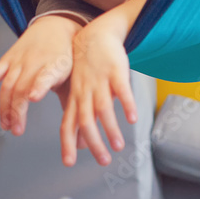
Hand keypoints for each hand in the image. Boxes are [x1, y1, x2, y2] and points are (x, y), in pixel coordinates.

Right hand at [0, 15, 81, 135]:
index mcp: (58, 66)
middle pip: (22, 88)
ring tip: (7, 125)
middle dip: (17, 111)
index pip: (47, 75)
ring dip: (5, 107)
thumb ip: (76, 105)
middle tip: (17, 130)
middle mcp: (37, 61)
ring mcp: (20, 59)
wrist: (59, 25)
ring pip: (8, 85)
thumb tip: (83, 139)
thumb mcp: (77, 77)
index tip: (34, 97)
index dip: (39, 86)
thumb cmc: (70, 59)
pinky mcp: (9, 57)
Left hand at [59, 0, 142, 166]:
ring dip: (110, 129)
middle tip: (104, 161)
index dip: (67, 143)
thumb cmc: (87, 68)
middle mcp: (85, 91)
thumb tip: (80, 145)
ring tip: (119, 147)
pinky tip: (133, 119)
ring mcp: (100, 81)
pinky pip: (121, 90)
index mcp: (75, 98)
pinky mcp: (116, 71)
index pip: (67, 124)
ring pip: (102, 108)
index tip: (68, 163)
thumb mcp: (79, 92)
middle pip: (85, 120)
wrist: (96, 35)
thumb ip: (80, 117)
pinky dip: (126, 105)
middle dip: (94, 143)